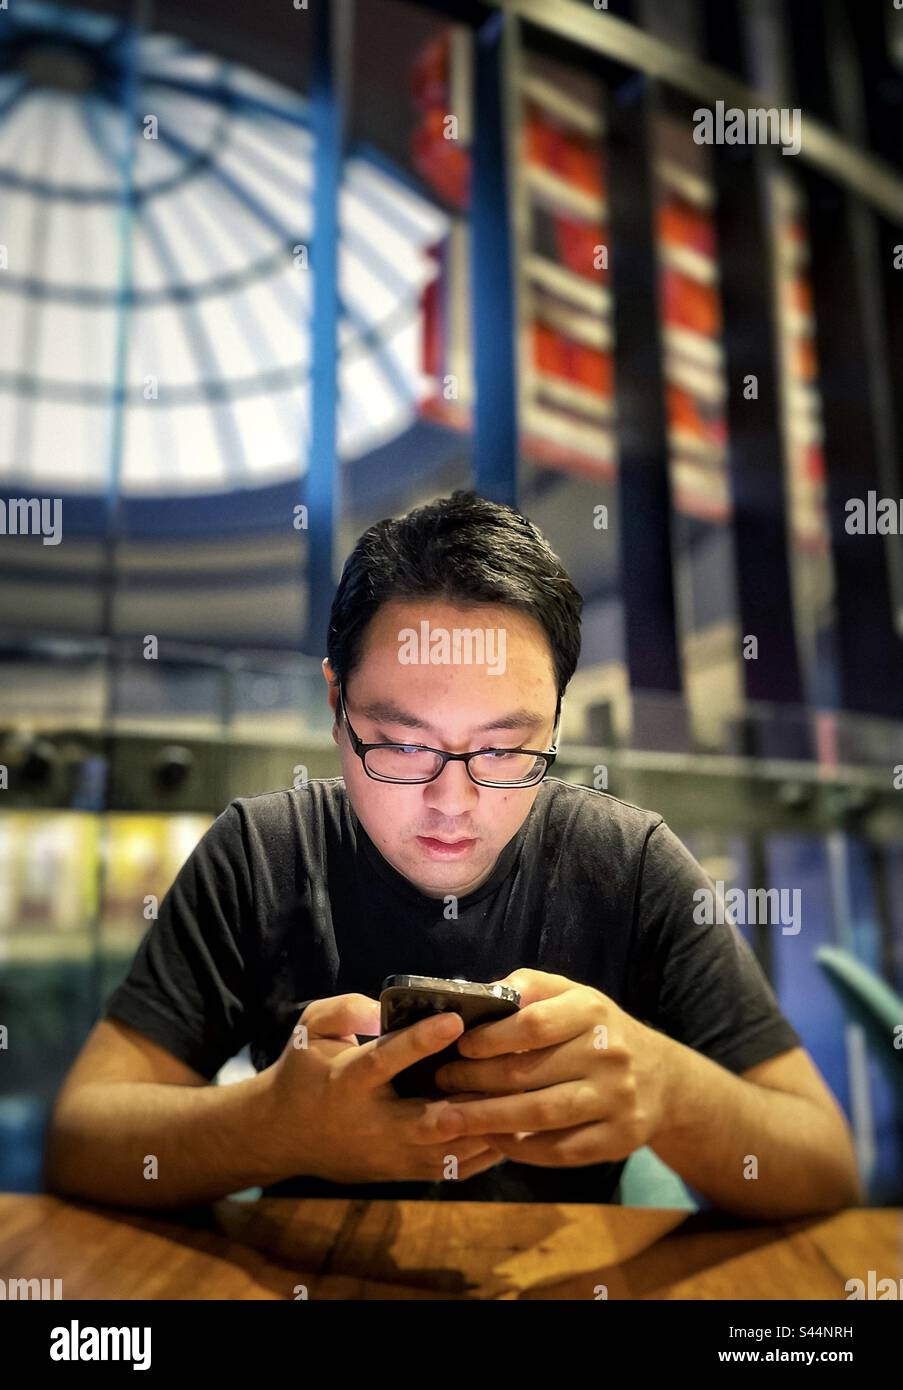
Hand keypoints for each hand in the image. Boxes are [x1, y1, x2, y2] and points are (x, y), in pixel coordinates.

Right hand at [261, 993, 504, 1184]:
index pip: (386, 1060)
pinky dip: (483, 1153)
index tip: (455, 1019)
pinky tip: (511, 1129)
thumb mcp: (309, 1029)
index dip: (419, 1041)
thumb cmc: (304, 1071)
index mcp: (348, 1081)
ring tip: (523, 1099)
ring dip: (486, 1128)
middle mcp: (374, 1123)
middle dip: (471, 1100)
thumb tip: (380, 1007)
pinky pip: (451, 1169)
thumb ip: (342, 1010)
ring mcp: (391, 1154)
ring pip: (448, 1150)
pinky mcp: (404, 1172)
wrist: (284, 1135)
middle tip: (512, 1073)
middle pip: (429, 1119)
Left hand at [431, 969, 670, 1166]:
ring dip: (488, 1120)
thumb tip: (476, 995)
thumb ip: (528, 989)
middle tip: (440, 1085)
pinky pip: (559, 1150)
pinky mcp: (618, 1139)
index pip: (534, 1024)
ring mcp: (616, 1100)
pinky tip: (492, 1141)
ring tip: (450, 1119)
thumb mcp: (572, 995)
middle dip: (475, 1082)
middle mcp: (608, 1055)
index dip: (490, 1038)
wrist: (663, 1079)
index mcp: (592, 1011)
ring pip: (540, 1116)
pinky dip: (520, 1149)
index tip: (458, 1048)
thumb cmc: (598, 1031)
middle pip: (529, 1074)